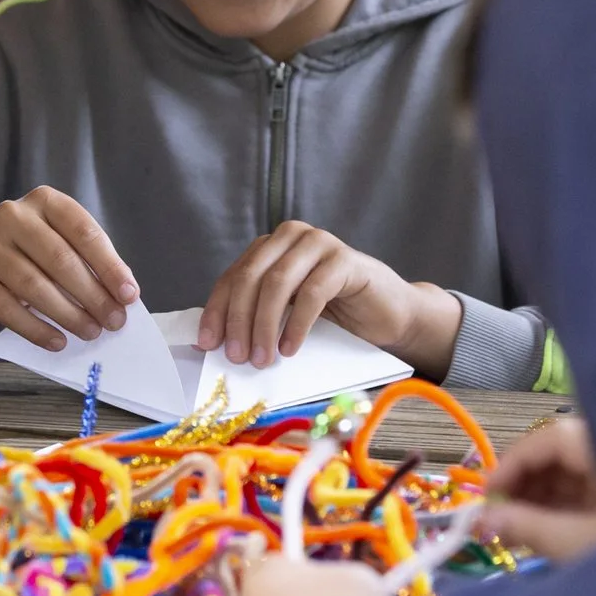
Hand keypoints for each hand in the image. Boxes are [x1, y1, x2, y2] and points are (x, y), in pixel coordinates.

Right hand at [0, 186, 140, 349]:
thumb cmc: (32, 257)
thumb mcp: (62, 246)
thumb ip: (90, 264)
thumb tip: (122, 296)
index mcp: (44, 201)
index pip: (83, 231)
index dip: (109, 265)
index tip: (129, 295)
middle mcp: (12, 216)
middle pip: (60, 259)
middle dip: (92, 294)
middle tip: (113, 321)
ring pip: (34, 285)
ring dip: (68, 314)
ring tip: (90, 332)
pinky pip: (9, 309)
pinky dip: (37, 329)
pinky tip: (58, 341)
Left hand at [197, 223, 461, 377]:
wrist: (388, 314)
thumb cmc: (335, 316)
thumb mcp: (287, 313)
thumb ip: (257, 314)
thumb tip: (215, 341)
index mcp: (270, 246)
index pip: (233, 277)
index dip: (217, 311)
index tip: (206, 344)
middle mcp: (290, 237)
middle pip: (251, 277)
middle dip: (239, 320)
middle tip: (237, 356)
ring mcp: (318, 243)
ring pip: (277, 283)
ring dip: (264, 325)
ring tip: (262, 358)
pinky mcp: (345, 260)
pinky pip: (312, 292)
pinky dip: (297, 324)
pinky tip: (290, 349)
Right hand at [479, 417, 595, 562]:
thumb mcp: (574, 543)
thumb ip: (524, 526)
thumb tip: (481, 519)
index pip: (549, 440)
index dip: (511, 465)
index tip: (486, 497)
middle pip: (559, 456)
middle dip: (524, 486)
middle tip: (498, 518)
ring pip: (570, 476)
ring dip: (538, 501)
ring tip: (514, 531)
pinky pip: (586, 493)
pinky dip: (560, 510)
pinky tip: (539, 531)